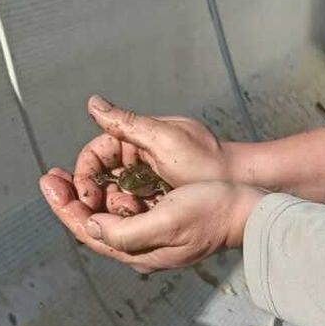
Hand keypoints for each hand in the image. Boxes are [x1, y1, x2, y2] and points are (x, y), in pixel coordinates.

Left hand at [40, 168, 264, 272]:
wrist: (248, 211)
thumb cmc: (212, 211)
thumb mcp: (167, 220)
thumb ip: (124, 230)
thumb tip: (90, 226)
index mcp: (138, 252)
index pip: (87, 231)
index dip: (63, 206)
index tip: (47, 181)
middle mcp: (141, 248)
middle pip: (94, 225)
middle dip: (71, 199)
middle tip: (51, 175)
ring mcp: (152, 237)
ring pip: (109, 217)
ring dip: (92, 195)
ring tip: (76, 173)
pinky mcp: (164, 223)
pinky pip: (128, 210)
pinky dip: (113, 194)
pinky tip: (110, 178)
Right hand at [73, 94, 240, 212]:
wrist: (240, 183)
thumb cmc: (206, 162)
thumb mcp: (165, 141)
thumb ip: (128, 124)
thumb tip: (92, 102)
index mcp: (136, 136)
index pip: (94, 154)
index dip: (84, 175)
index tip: (86, 198)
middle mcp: (139, 154)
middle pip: (101, 178)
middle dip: (97, 197)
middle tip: (104, 214)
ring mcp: (148, 176)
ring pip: (115, 195)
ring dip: (114, 209)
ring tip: (127, 217)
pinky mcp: (157, 195)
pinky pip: (133, 206)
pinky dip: (130, 215)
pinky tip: (137, 223)